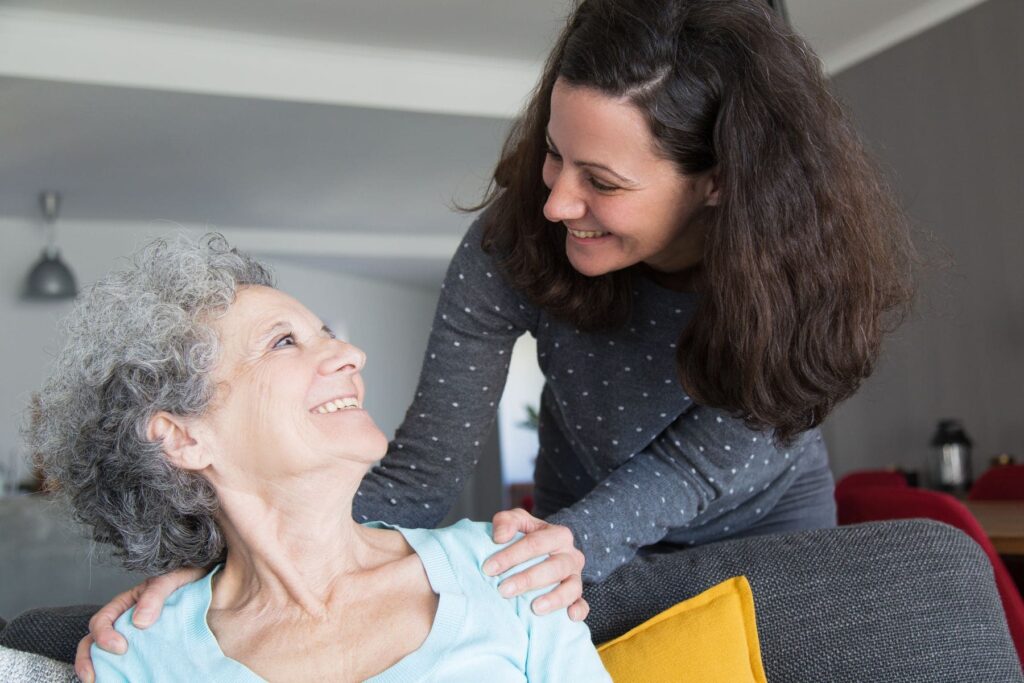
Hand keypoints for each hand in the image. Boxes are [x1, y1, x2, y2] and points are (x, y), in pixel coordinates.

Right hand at [74, 568, 205, 682]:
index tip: (121, 648)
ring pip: (106, 656)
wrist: (214, 585)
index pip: (101, 620)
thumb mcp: (173, 578)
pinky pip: (130, 663)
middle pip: (94, 642)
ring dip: (100, 670)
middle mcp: (125, 621)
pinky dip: (121, 673)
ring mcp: (135, 637)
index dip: (103, 635)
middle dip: (88, 661)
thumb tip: (139, 622)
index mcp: (126, 603)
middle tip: (93, 677)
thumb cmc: (189, 576)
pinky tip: (126, 680)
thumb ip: (155, 594)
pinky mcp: (148, 649)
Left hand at [483, 508, 588, 621]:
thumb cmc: (529, 536)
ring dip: (553, 599)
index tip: (489, 568)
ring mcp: (576, 577)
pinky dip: (579, 610)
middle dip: (527, 580)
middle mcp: (571, 556)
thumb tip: (499, 537)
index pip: (535, 544)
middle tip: (503, 591)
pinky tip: (569, 617)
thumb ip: (507, 522)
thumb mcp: (518, 521)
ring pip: (571, 588)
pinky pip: (583, 604)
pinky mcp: (577, 595)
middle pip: (553, 567)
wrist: (549, 550)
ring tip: (534, 608)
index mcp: (559, 535)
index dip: (511, 555)